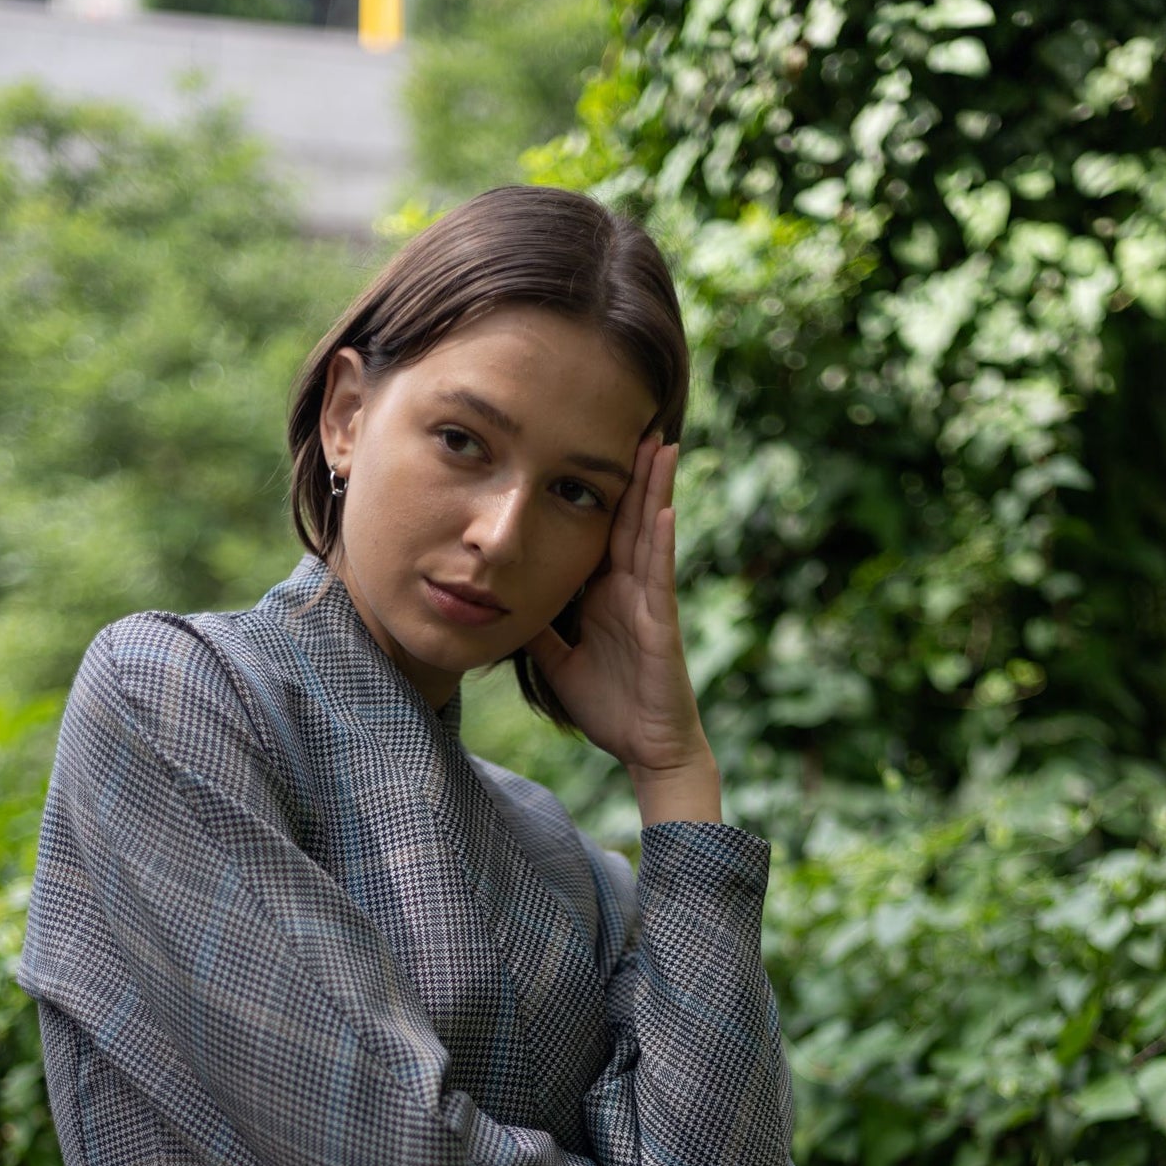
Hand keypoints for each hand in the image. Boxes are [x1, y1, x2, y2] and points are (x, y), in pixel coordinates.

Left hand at [524, 437, 716, 801]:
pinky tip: (662, 509)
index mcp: (606, 592)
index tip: (592, 443)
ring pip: (651, 533)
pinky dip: (661, 542)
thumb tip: (504, 599)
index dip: (600, 486)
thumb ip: (539, 627)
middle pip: (630, 516)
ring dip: (656, 488)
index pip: (602, 528)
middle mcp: (630, 588)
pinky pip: (660, 576)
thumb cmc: (610, 706)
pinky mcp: (661, 624)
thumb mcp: (557, 660)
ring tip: (662, 442)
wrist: (646, 748)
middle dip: (635, 469)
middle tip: (638, 418)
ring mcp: (649, 602)